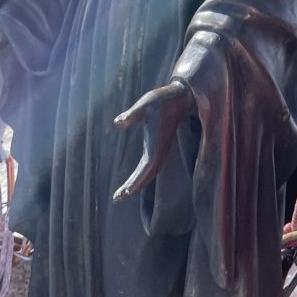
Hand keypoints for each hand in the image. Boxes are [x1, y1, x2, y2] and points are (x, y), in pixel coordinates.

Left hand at [112, 80, 195, 200]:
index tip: (125, 193)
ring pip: (149, 173)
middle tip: (116, 198)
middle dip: (133, 187)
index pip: (146, 169)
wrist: (180, 98)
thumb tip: (117, 122)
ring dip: (137, 183)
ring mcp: (159, 150)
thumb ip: (132, 114)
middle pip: (147, 175)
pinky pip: (149, 167)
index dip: (137, 181)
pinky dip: (141, 175)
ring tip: (121, 194)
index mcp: (156, 144)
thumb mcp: (145, 104)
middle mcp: (159, 151)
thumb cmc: (162, 100)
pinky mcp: (157, 147)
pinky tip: (133, 179)